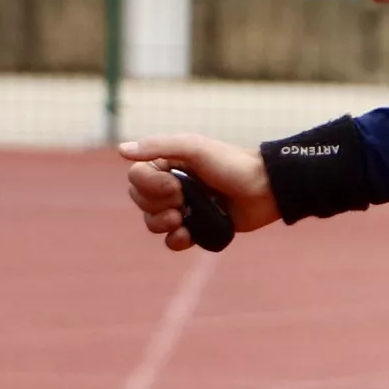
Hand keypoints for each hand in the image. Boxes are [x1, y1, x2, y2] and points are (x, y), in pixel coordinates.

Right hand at [118, 135, 277, 251]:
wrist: (266, 189)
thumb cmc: (232, 163)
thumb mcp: (194, 148)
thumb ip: (159, 147)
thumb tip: (122, 150)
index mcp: (167, 164)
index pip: (136, 179)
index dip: (150, 186)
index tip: (176, 185)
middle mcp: (171, 185)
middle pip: (141, 201)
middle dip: (157, 205)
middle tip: (182, 201)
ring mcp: (184, 208)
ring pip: (152, 222)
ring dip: (163, 223)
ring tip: (183, 220)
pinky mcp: (197, 228)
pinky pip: (171, 241)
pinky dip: (175, 240)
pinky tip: (187, 235)